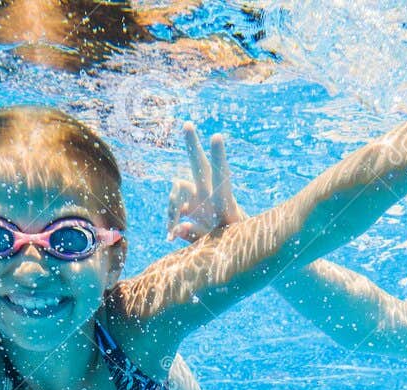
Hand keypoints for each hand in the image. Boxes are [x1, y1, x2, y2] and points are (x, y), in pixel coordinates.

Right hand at [165, 123, 244, 243]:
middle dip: (192, 145)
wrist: (235, 247)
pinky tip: (171, 237)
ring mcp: (198, 198)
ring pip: (178, 189)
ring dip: (171, 207)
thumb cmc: (233, 243)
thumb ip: (199, 235)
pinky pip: (175, 208)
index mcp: (224, 200)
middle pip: (198, 165)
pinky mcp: (190, 207)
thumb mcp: (219, 243)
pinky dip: (171, 221)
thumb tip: (177, 228)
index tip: (216, 135)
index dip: (218, 156)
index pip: (221, 175)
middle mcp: (210, 194)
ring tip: (171, 232)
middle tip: (188, 124)